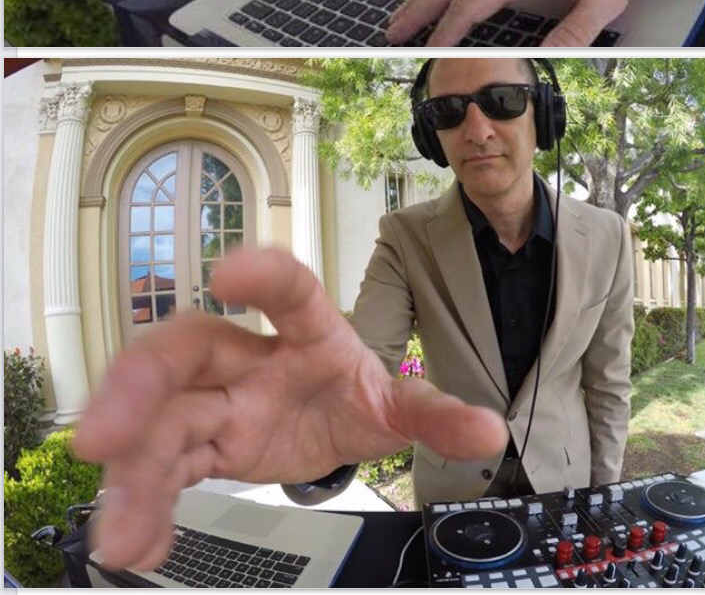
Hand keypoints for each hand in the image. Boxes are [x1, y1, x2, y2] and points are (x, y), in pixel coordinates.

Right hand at [73, 248, 505, 571]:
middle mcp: (250, 356)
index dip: (262, 274)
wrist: (330, 421)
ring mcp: (216, 399)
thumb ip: (437, 415)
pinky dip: (143, 505)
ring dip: (131, 471)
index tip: (228, 272)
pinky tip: (135, 541)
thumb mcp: (399, 406)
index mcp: (311, 331)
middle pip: (188, 347)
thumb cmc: (353, 391)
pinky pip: (160, 468)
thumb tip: (489, 430)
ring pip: (160, 418)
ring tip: (119, 528)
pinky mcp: (197, 443)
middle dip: (141, 381)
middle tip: (105, 432)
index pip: (291, 290)